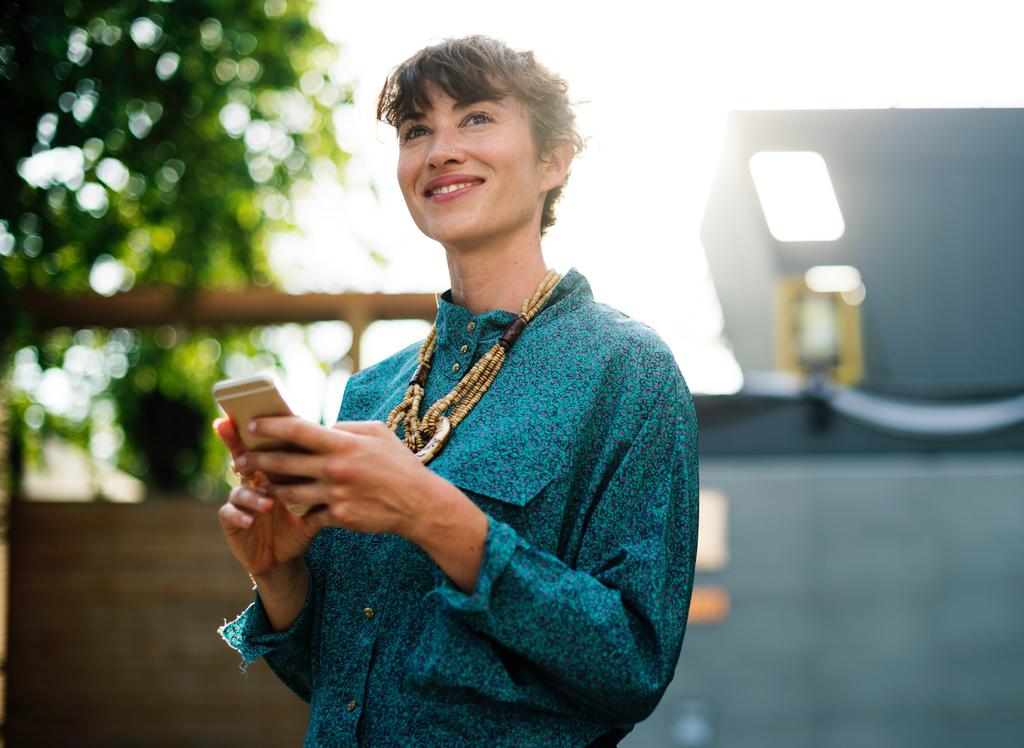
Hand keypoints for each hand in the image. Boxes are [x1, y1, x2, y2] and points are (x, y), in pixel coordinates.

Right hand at [214, 418, 327, 576]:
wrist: (285, 556)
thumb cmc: (301, 523)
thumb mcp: (315, 501)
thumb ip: (324, 479)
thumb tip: (344, 454)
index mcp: (273, 470)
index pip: (265, 445)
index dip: (257, 430)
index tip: (252, 415)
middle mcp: (253, 480)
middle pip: (242, 456)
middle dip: (236, 445)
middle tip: (244, 444)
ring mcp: (240, 499)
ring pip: (240, 488)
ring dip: (252, 494)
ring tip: (267, 503)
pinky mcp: (232, 520)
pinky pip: (229, 513)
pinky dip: (239, 515)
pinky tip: (249, 520)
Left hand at [241, 416, 490, 593]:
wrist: (419, 503)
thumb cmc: (399, 464)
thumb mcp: (378, 433)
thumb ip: (347, 428)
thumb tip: (324, 427)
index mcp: (343, 444)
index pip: (297, 430)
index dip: (270, 425)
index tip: (252, 425)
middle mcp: (335, 468)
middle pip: (283, 462)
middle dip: (256, 459)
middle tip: (239, 458)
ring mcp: (336, 495)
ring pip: (289, 492)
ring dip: (269, 488)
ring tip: (257, 484)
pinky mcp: (339, 517)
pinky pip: (309, 514)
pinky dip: (299, 510)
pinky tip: (290, 508)